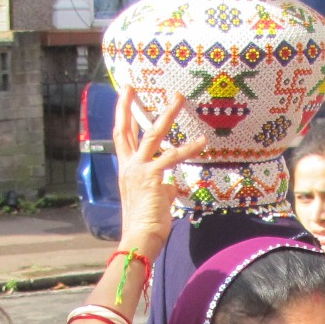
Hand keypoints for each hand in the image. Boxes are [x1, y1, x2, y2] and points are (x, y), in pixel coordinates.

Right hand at [114, 88, 206, 257]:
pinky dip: (189, 148)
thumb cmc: (146, 224)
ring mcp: (139, 170)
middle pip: (127, 129)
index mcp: (126, 170)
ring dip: (167, 114)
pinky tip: (202, 142)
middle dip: (128, 105)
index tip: (125, 97)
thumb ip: (162, 187)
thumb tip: (171, 185)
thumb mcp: (154, 200)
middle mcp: (128, 166)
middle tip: (131, 86)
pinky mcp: (153, 176)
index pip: (121, 137)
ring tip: (178, 99)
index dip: (122, 116)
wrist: (140, 237)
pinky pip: (173, 156)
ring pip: (153, 134)